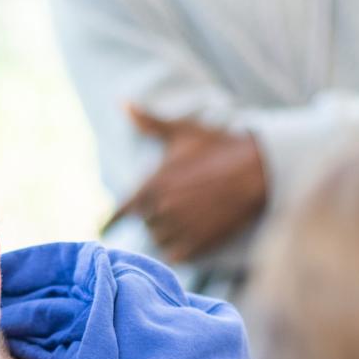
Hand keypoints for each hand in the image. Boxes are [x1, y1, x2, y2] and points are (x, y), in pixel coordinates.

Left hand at [109, 108, 267, 260]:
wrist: (257, 171)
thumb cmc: (219, 148)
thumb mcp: (183, 132)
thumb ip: (150, 123)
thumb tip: (122, 102)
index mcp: (152, 183)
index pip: (121, 210)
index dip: (111, 220)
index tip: (102, 229)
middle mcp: (161, 208)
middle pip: (145, 223)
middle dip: (155, 216)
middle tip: (177, 205)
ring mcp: (178, 227)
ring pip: (159, 240)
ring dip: (167, 233)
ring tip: (187, 218)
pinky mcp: (196, 244)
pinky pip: (174, 256)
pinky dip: (179, 250)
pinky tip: (191, 237)